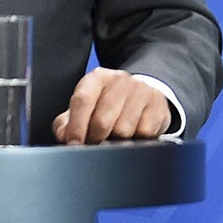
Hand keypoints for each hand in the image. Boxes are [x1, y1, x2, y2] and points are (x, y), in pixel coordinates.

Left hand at [53, 69, 171, 143]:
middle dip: (96, 138)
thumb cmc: (106, 103)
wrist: (142, 91)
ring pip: (124, 130)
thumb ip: (68, 121)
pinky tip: (134, 133)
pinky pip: (145, 133)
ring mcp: (141, 91)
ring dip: (118, 140)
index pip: (83, 101)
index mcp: (97, 78)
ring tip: (116, 136)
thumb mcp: (86, 106)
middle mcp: (120, 80)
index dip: (76, 127)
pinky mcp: (158, 104)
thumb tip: (64, 135)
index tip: (74, 144)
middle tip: (96, 143)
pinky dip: (137, 139)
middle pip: (103, 121)